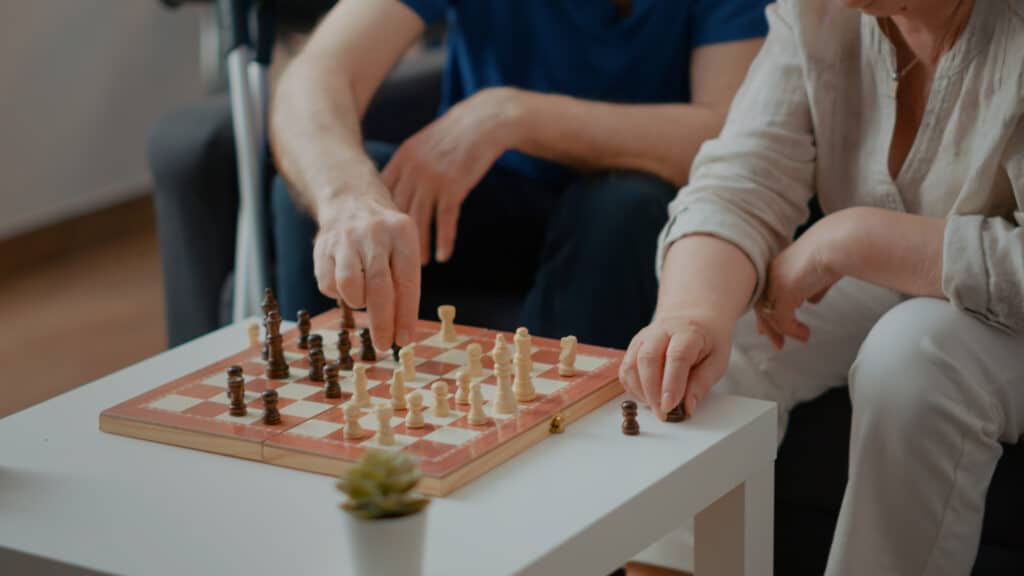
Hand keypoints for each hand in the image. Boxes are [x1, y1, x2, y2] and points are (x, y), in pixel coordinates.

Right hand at [313, 175, 419, 350]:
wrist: (350, 202)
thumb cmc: (385, 239)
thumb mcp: (404, 250)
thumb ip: (404, 286)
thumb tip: (402, 333)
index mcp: (402, 233)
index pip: (407, 282)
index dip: (406, 315)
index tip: (404, 340)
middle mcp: (375, 233)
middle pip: (379, 287)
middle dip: (382, 322)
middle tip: (385, 344)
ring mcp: (346, 238)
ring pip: (350, 286)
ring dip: (358, 302)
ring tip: (363, 299)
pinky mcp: (322, 247)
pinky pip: (328, 284)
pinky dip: (338, 294)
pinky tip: (347, 284)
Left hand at [380, 87, 522, 263]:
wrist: (485, 120)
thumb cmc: (454, 135)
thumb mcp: (424, 145)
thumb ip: (408, 166)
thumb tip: (395, 191)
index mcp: (401, 159)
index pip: (382, 196)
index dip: (380, 219)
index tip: (380, 239)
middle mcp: (412, 169)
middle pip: (397, 211)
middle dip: (395, 237)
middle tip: (395, 258)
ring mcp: (432, 178)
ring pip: (419, 220)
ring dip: (420, 245)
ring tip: (420, 264)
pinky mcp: (454, 185)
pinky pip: (444, 220)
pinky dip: (444, 240)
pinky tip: (444, 256)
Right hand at [619, 311, 733, 419]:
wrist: (693, 316)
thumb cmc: (707, 340)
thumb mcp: (717, 361)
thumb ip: (702, 384)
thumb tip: (687, 407)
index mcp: (687, 332)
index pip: (677, 357)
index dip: (671, 384)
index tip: (669, 406)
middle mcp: (661, 331)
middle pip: (648, 359)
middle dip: (652, 392)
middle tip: (662, 413)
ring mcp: (644, 338)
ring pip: (631, 365)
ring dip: (640, 391)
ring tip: (655, 406)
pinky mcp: (634, 347)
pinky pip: (625, 370)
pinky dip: (632, 388)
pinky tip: (646, 396)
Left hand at [757, 211, 848, 348]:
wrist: (840, 244)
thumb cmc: (836, 254)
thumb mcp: (820, 273)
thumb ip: (813, 287)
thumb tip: (811, 300)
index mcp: (777, 267)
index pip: (764, 294)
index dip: (766, 313)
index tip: (767, 330)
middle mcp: (772, 273)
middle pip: (761, 306)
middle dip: (769, 327)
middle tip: (778, 344)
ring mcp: (776, 282)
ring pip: (770, 314)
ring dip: (783, 332)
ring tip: (803, 339)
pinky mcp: (785, 290)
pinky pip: (783, 318)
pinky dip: (792, 330)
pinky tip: (806, 335)